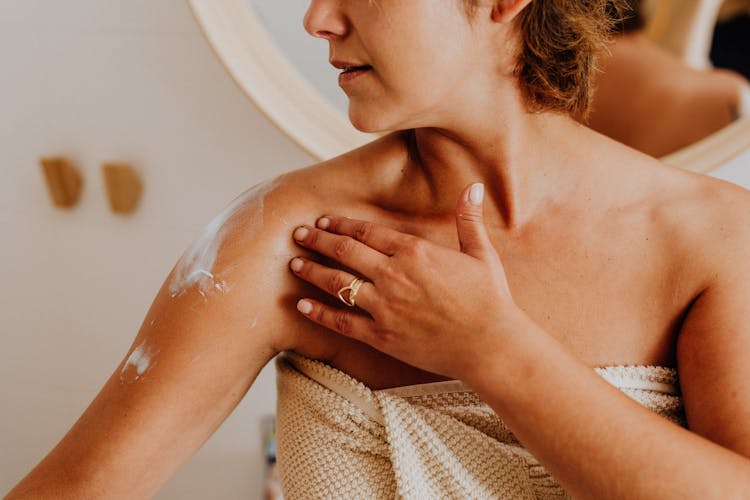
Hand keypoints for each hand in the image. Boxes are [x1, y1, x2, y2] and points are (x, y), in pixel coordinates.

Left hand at [289, 183, 523, 380]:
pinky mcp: (381, 336)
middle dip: (318, 240)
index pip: (367, 232)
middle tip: (298, 233)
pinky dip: (319, 313)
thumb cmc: (490, 299)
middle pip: (345, 252)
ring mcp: (384, 306)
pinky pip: (342, 322)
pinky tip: (301, 305)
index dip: (342, 224)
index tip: (324, 219)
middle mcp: (393, 275)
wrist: (490, 345)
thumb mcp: (481, 254)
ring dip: (312, 271)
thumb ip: (468, 220)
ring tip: (294, 264)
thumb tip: (473, 186)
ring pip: (337, 283)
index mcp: (414, 252)